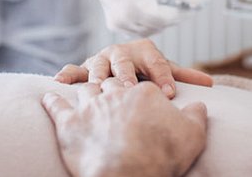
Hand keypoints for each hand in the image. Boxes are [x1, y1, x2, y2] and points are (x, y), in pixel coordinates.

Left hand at [41, 80, 207, 176]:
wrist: (129, 174)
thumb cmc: (163, 155)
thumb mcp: (193, 134)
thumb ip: (196, 115)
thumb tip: (200, 105)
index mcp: (144, 92)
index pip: (142, 85)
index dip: (144, 94)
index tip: (143, 104)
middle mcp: (115, 93)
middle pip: (112, 83)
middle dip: (113, 86)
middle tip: (113, 92)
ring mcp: (90, 107)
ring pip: (85, 89)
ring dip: (85, 90)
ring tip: (83, 91)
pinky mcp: (68, 124)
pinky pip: (56, 106)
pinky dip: (52, 100)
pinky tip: (50, 94)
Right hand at [54, 38, 212, 97]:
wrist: (120, 62)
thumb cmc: (145, 70)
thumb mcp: (164, 70)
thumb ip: (183, 76)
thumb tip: (211, 83)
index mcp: (145, 50)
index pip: (157, 63)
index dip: (163, 77)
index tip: (169, 94)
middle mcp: (122, 52)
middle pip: (125, 62)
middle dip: (127, 74)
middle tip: (130, 87)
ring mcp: (102, 59)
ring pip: (99, 65)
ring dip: (98, 74)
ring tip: (98, 86)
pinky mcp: (85, 67)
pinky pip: (75, 69)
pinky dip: (68, 74)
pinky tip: (60, 81)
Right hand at [63, 0, 208, 35]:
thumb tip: (202, 0)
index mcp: (128, 10)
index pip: (168, 17)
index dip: (189, 7)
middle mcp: (122, 24)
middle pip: (164, 22)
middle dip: (185, 7)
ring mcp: (120, 27)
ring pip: (158, 24)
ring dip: (175, 10)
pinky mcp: (121, 26)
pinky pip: (149, 23)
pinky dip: (162, 12)